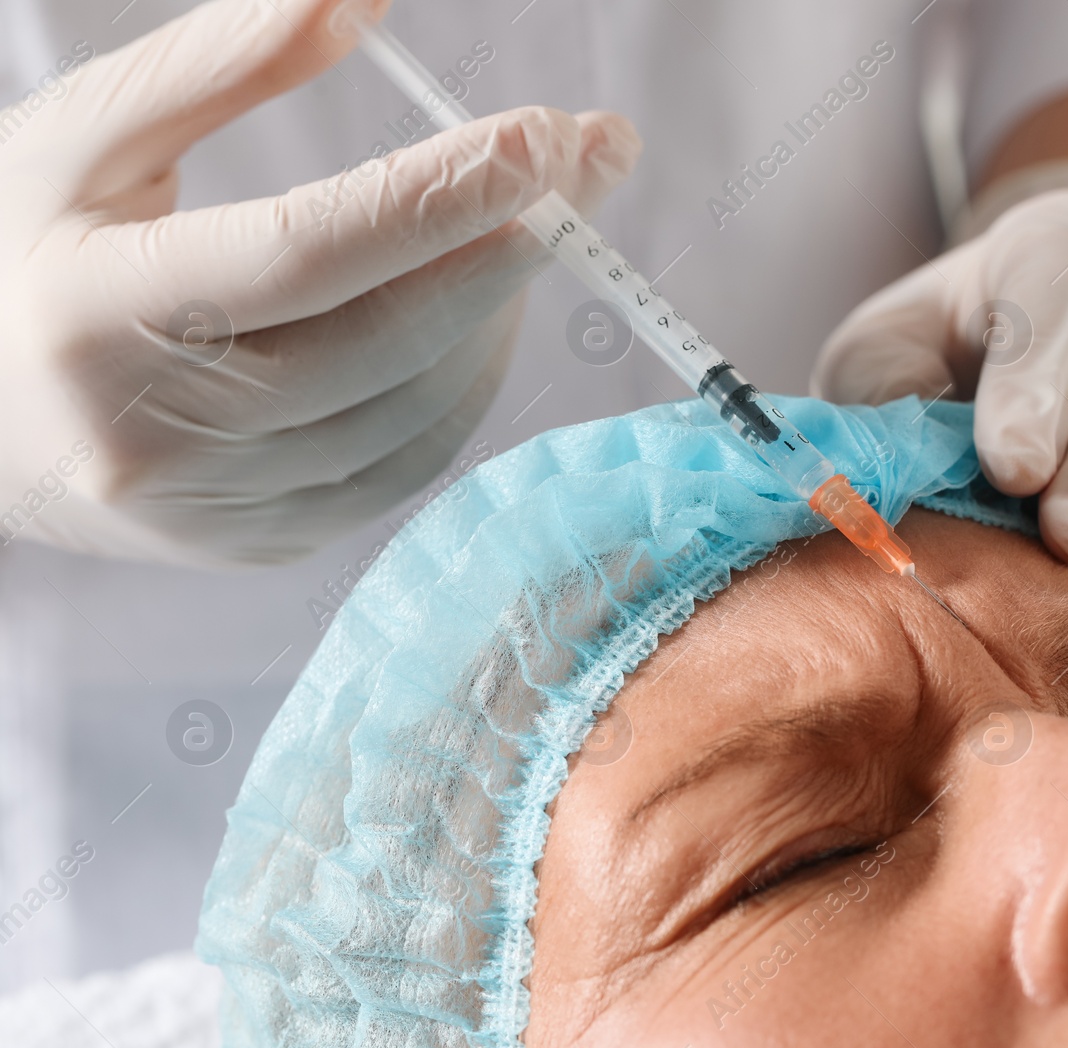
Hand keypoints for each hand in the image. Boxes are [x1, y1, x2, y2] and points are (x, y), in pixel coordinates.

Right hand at [0, 0, 640, 565]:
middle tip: (592, 164)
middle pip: (384, 342)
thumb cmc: (15, 256)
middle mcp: (156, 434)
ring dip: (497, 315)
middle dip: (512, 244)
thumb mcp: (84, 138)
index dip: (442, 193)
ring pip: (410, 415)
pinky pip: (397, 471)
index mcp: (97, 314)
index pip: (308, 252)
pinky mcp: (254, 547)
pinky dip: (461, 392)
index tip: (551, 136)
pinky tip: (480, 319)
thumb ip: (222, 62)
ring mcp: (212, 509)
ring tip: (528, 228)